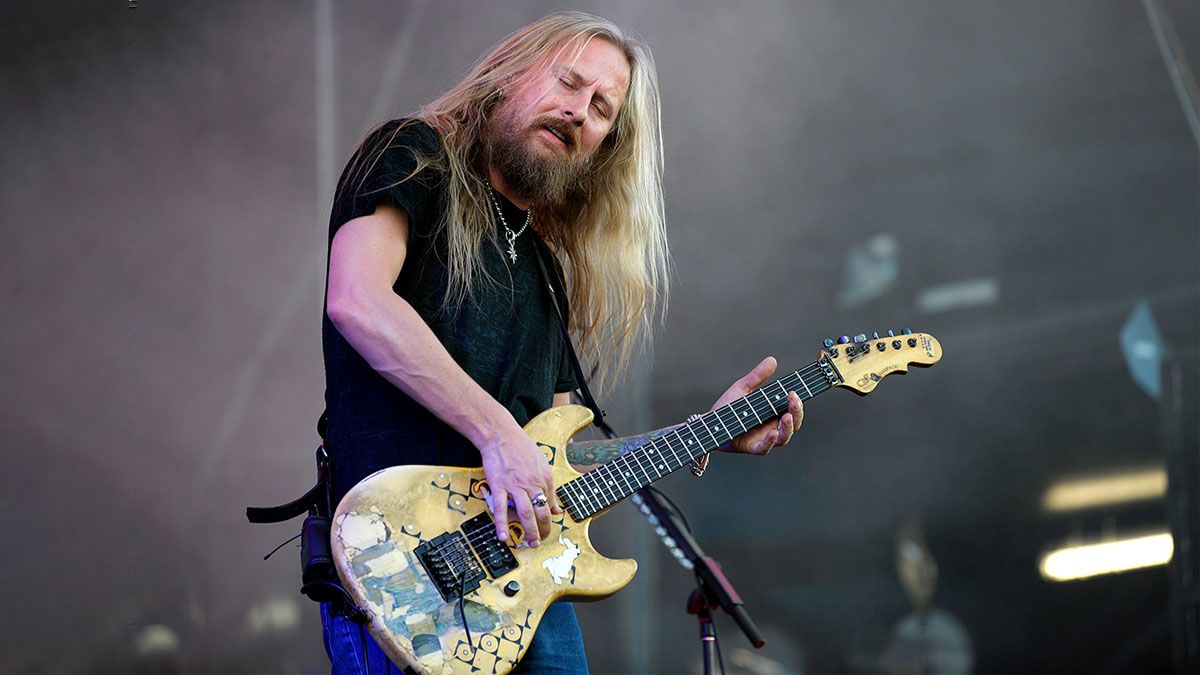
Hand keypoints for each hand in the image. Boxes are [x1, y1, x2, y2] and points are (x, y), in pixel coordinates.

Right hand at [478, 423, 559, 546]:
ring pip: (526, 513)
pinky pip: (502, 509)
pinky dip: (502, 524)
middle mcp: (532, 484)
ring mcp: (515, 486)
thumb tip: (556, 508)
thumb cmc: (520, 447)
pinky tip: (503, 535)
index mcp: (544, 478)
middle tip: (539, 542)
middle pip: (541, 512)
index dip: (550, 520)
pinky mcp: (500, 486)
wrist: (501, 435)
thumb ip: (549, 487)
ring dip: (529, 531)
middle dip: (543, 531)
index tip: (547, 529)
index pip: (550, 504)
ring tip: (529, 543)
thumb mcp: (542, 464)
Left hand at [711, 356, 802, 454]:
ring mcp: (764, 438)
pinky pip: (765, 448)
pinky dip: (770, 441)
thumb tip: (772, 359)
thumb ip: (757, 376)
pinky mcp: (752, 447)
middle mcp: (772, 426)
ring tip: (786, 417)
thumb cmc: (728, 408)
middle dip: (797, 412)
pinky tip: (772, 433)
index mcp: (773, 413)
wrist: (709, 423)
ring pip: (784, 438)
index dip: (798, 403)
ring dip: (788, 428)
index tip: (794, 392)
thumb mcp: (743, 388)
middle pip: (794, 423)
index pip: (793, 410)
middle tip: (794, 400)